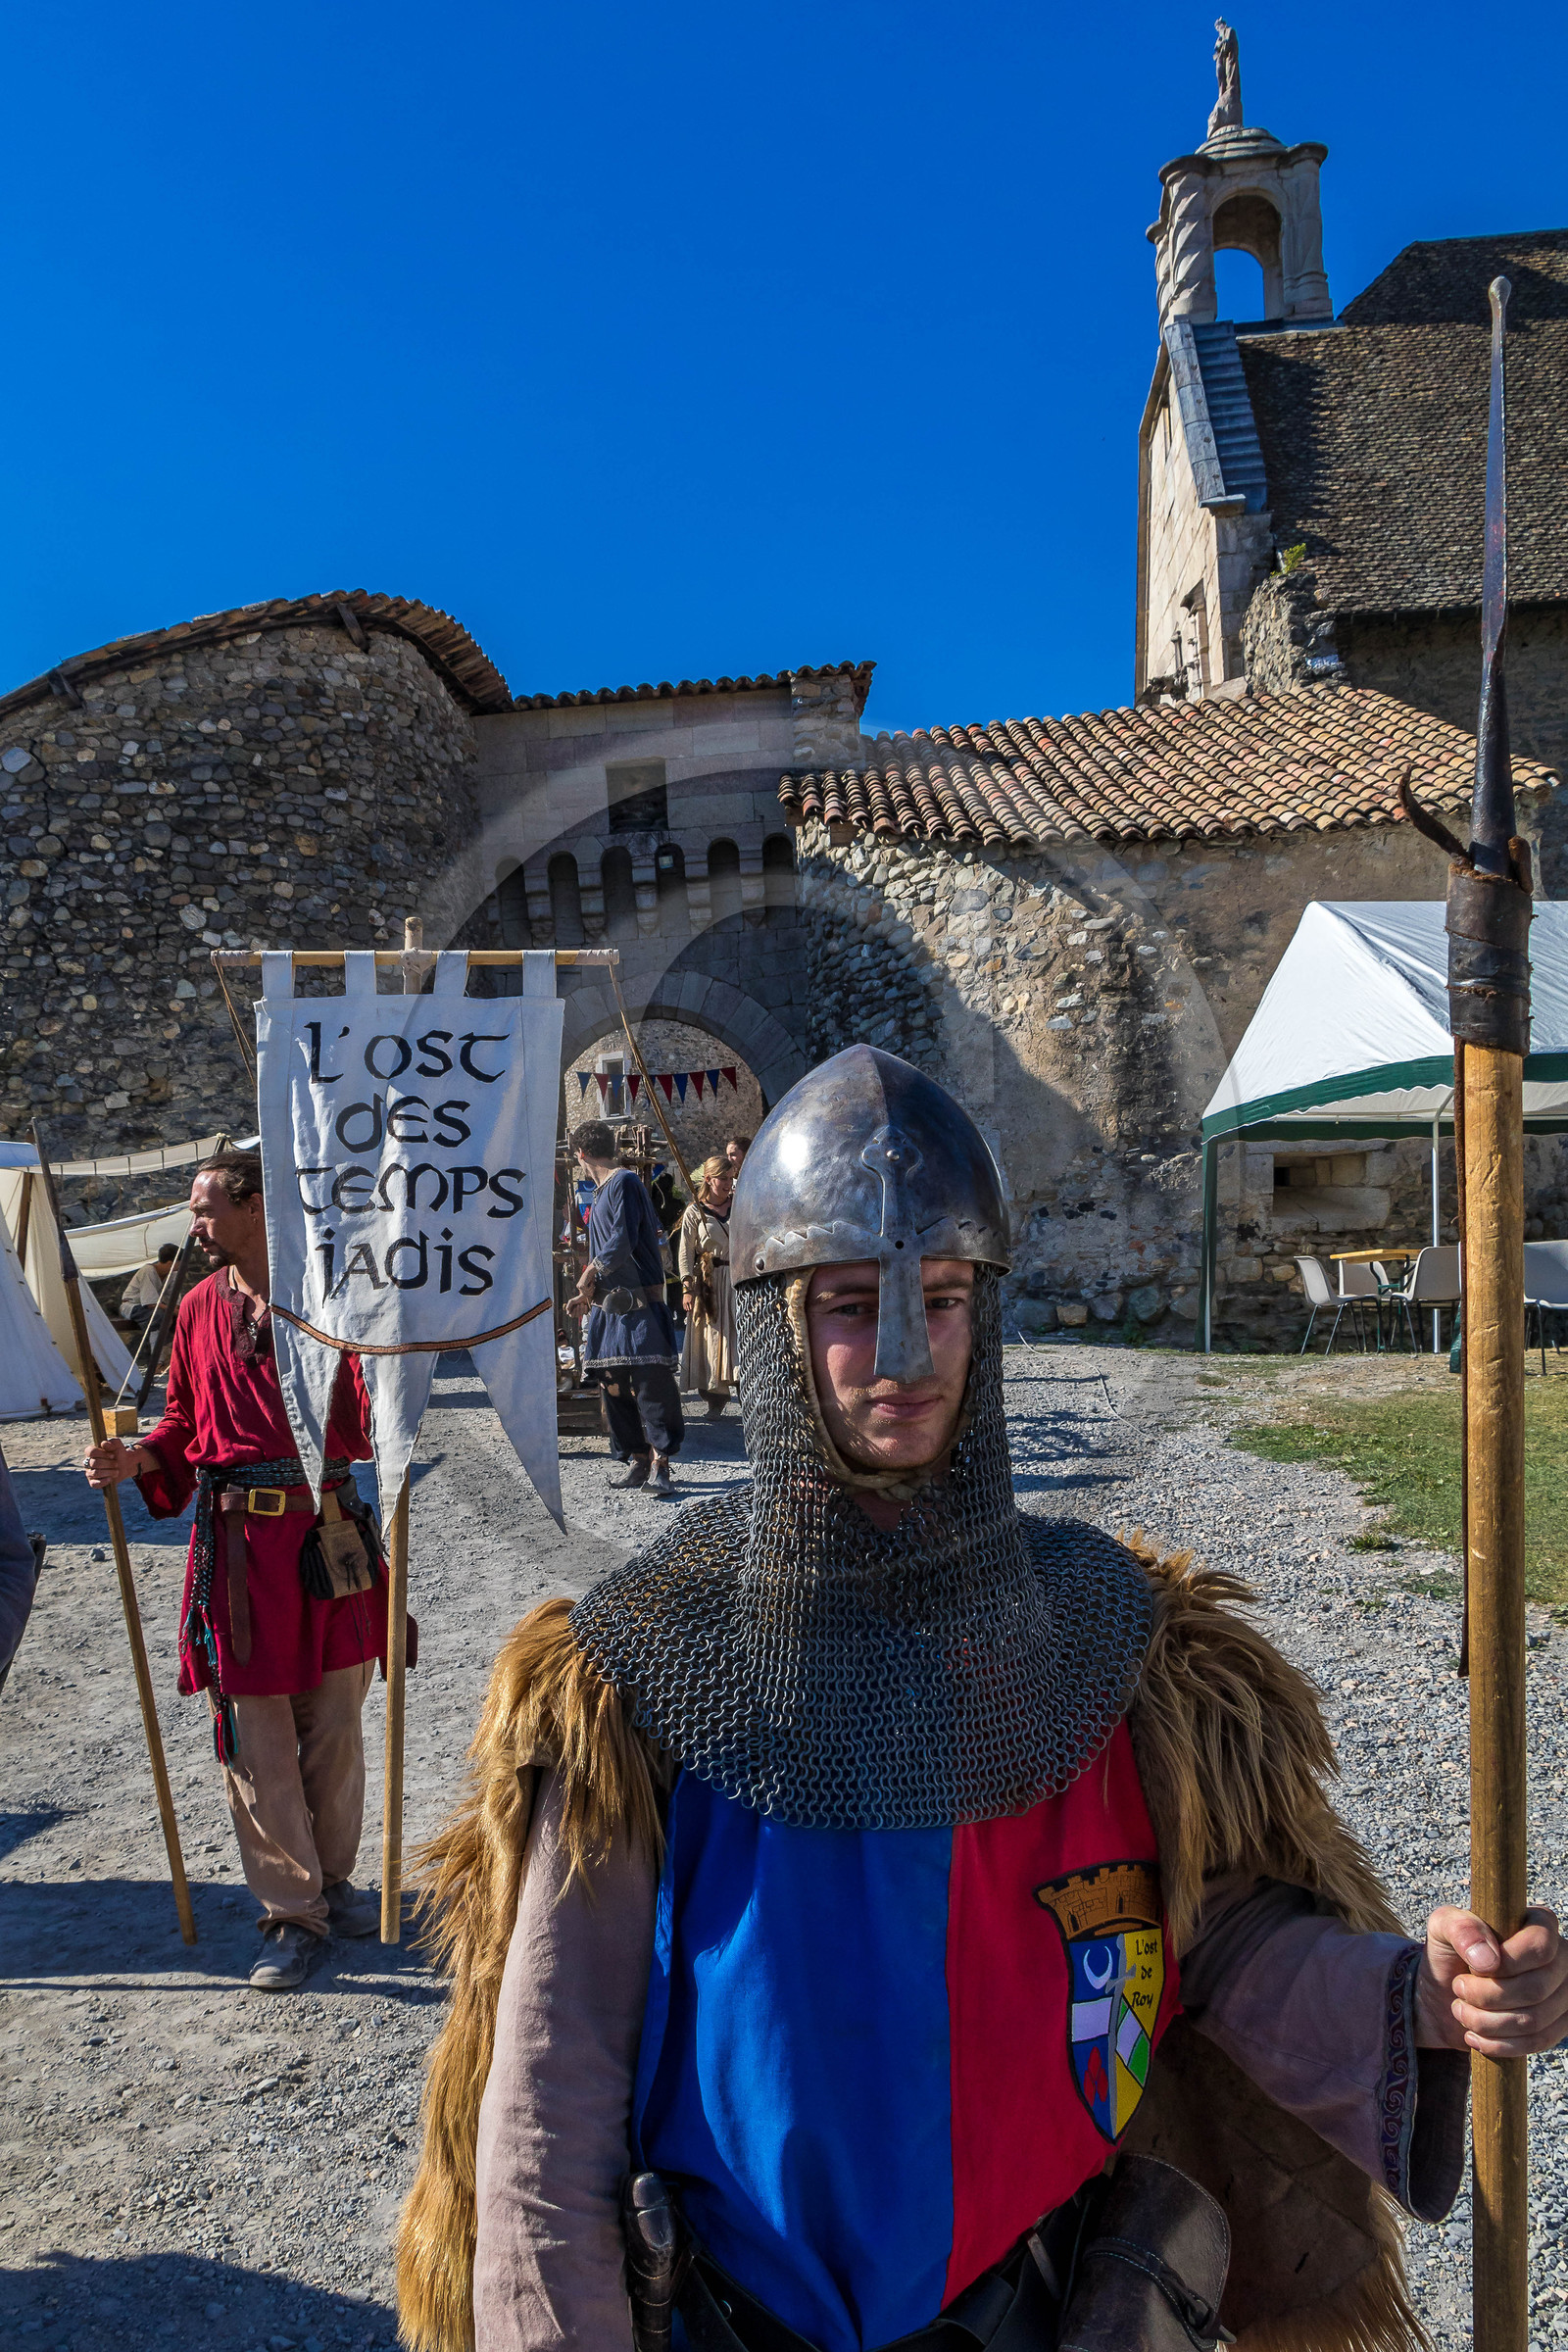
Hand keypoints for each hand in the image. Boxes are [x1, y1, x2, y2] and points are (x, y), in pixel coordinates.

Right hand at [84, 1438, 142, 1488]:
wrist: (125, 1465)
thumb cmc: (118, 1453)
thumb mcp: (117, 1445)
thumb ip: (112, 1442)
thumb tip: (103, 1444)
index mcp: (91, 1452)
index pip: (91, 1451)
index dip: (102, 1453)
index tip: (112, 1456)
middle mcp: (88, 1462)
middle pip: (94, 1463)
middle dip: (108, 1464)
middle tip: (116, 1464)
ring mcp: (89, 1473)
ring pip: (95, 1473)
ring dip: (109, 1472)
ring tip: (116, 1471)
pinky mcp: (93, 1482)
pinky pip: (94, 1484)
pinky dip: (103, 1481)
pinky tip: (110, 1479)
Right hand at [564, 1284, 594, 1323]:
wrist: (586, 1295)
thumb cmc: (578, 1298)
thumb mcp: (572, 1301)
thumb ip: (568, 1305)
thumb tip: (567, 1312)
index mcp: (573, 1310)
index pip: (571, 1316)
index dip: (573, 1312)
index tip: (574, 1307)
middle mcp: (577, 1312)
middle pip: (576, 1316)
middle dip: (577, 1310)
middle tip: (579, 1305)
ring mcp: (582, 1312)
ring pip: (581, 1315)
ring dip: (581, 1309)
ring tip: (582, 1304)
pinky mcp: (586, 1311)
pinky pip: (585, 1313)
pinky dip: (585, 1309)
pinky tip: (585, 1305)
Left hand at [1416, 1905, 1567, 2054]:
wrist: (1443, 1994)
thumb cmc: (1449, 1952)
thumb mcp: (1443, 1927)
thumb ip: (1461, 1929)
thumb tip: (1488, 1960)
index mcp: (1539, 1924)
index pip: (1539, 1946)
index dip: (1507, 1962)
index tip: (1473, 1969)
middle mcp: (1560, 1958)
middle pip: (1535, 1989)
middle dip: (1487, 1996)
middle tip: (1459, 1988)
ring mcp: (1562, 1994)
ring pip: (1534, 2020)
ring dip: (1487, 2022)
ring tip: (1461, 2011)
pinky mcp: (1556, 2025)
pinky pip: (1536, 2043)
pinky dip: (1498, 2044)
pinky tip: (1474, 2036)